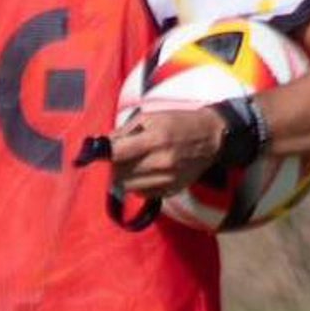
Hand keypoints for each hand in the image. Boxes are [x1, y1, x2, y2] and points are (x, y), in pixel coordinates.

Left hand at [109, 106, 225, 198]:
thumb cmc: (178, 122)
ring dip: (123, 177)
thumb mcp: (150, 117)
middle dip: (113, 165)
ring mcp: (168, 179)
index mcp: (155, 139)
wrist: (211, 137)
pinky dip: (137, 184)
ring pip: (129, 186)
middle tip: (118, 157)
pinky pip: (143, 193)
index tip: (97, 152)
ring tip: (131, 164)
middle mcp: (161, 162)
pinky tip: (144, 172)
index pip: (118, 154)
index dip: (104, 154)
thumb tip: (102, 144)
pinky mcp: (173, 190)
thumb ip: (124, 131)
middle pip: (121, 173)